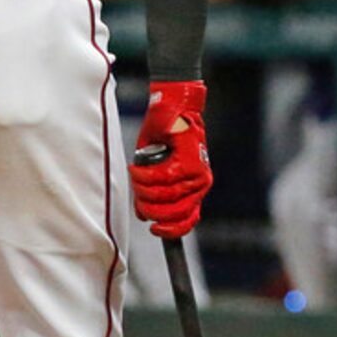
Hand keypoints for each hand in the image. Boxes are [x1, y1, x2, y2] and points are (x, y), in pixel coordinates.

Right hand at [131, 80, 211, 238]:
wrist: (174, 106)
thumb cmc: (165, 135)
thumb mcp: (161, 169)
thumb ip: (156, 192)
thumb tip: (143, 214)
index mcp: (195, 189)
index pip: (187, 221)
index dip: (169, 231)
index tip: (154, 228)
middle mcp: (200, 184)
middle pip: (171, 213)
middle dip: (149, 209)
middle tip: (138, 196)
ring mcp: (197, 173)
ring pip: (163, 196)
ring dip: (142, 189)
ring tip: (135, 177)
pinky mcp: (189, 161)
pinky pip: (161, 179)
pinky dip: (143, 176)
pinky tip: (136, 169)